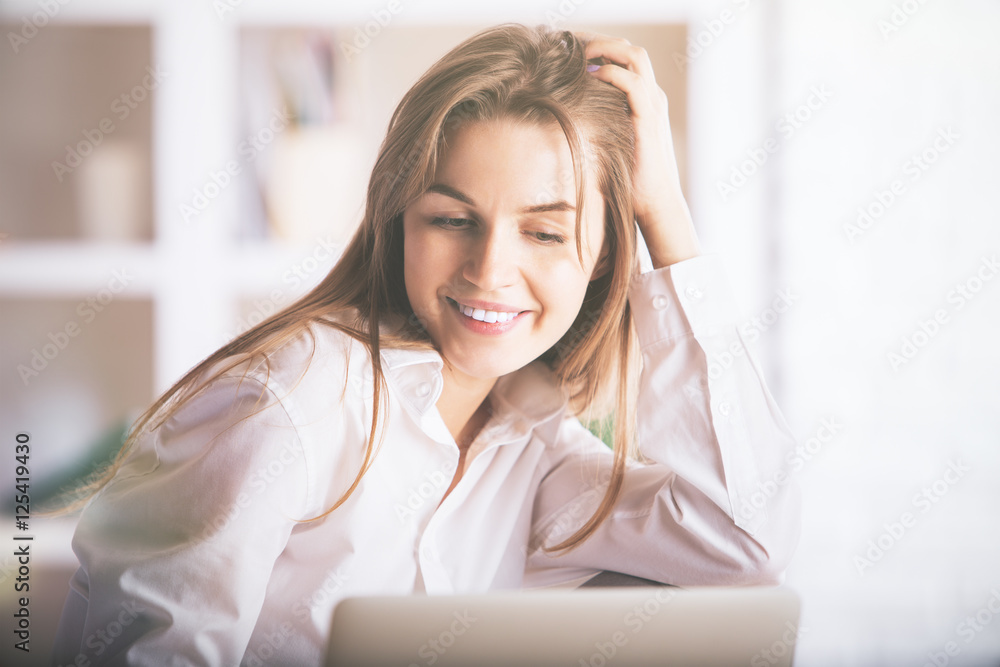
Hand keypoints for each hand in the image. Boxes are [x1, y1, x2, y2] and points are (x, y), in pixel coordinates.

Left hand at [580, 32, 701, 268]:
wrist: (654, 203)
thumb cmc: (628, 182)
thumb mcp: (607, 146)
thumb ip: (593, 129)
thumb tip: (558, 124)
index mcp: (642, 101)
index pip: (623, 59)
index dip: (597, 49)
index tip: (568, 53)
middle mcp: (651, 96)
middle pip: (629, 49)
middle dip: (598, 42)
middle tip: (568, 47)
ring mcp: (652, 105)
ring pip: (634, 56)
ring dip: (604, 48)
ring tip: (577, 55)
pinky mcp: (649, 118)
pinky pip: (632, 82)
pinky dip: (610, 73)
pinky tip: (588, 78)